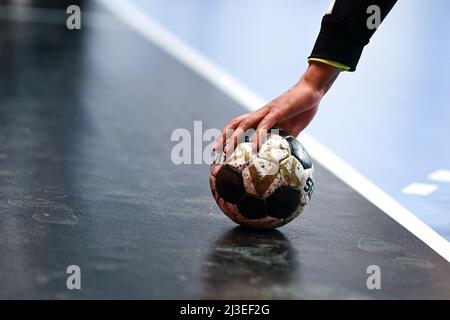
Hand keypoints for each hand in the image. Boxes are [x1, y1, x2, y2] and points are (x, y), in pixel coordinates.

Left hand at [214, 61, 340, 153]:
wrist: (313, 90)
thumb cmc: (302, 108)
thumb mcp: (293, 130)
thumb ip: (286, 142)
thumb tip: (285, 158)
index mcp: (261, 118)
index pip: (238, 126)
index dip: (227, 136)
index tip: (220, 150)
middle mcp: (260, 114)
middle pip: (234, 124)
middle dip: (223, 137)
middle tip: (215, 152)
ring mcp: (267, 112)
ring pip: (244, 125)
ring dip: (234, 139)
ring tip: (227, 152)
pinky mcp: (277, 111)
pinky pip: (265, 125)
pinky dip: (258, 137)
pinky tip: (256, 149)